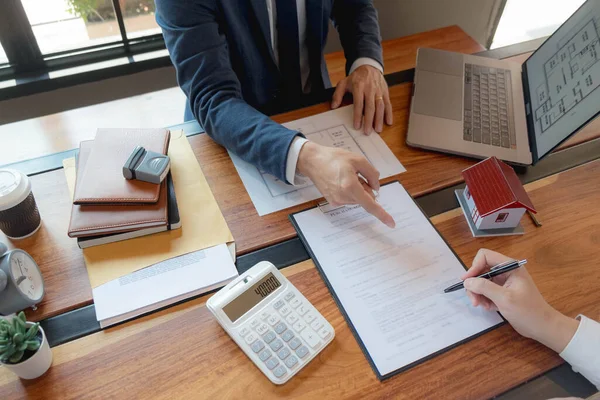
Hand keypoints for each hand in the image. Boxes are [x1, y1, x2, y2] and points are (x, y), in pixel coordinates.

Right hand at [297, 142, 394, 227]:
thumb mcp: (357, 159)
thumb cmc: (334, 158)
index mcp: (350, 186)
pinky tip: (341, 180)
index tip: (391, 224)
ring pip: (358, 199)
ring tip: (346, 176)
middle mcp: (343, 197)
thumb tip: (376, 188)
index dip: (382, 214)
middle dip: (366, 188)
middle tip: (356, 174)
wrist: (313, 161)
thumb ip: (371, 174)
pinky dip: (350, 191)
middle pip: (365, 198)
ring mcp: (337, 201)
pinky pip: (349, 199)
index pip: (370, 204)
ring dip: (358, 189)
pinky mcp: (333, 202)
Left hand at [331, 65, 392, 134]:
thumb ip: (337, 94)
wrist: (369, 66)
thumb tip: (333, 106)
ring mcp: (379, 91)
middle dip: (369, 120)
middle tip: (367, 132)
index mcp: (359, 87)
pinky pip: (388, 103)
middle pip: (370, 107)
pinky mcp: (385, 92)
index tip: (357, 126)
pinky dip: (389, 113)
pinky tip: (388, 122)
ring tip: (378, 130)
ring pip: (380, 106)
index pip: (359, 103)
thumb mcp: (343, 83)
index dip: (358, 115)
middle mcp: (370, 89)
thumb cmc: (356, 77)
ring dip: (379, 119)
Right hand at [462, 249, 578, 352]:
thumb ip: (484, 287)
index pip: (485, 256)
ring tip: (481, 306)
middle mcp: (506, 271)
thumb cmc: (527, 311)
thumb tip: (467, 281)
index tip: (467, 281)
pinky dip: (484, 299)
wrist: (542, 327)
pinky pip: (486, 291)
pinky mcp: (502, 292)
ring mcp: (504, 282)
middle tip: (473, 300)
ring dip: (478, 293)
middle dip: (475, 284)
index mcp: (510, 267)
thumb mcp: (504, 298)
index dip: (474, 266)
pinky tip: (489, 308)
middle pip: (481, 270)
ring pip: (481, 281)